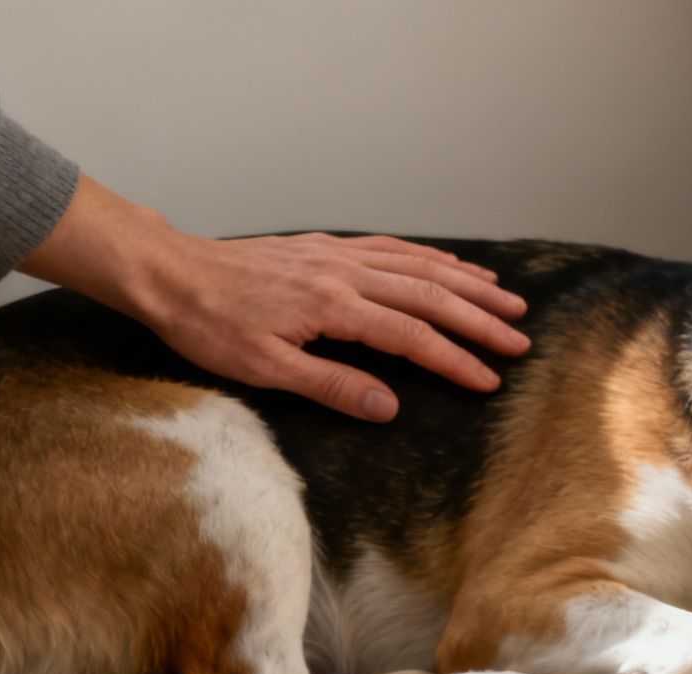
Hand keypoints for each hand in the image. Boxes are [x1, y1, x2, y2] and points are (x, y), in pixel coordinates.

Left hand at [19, 176, 529, 420]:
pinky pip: (391, 247)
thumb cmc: (210, 326)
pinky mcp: (326, 248)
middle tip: (520, 340)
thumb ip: (332, 385)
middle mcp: (345, 274)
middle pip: (429, 296)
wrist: (171, 274)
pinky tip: (450, 265)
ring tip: (505, 300)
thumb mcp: (266, 370)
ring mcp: (338, 255)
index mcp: (335, 307)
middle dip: (479, 320)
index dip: (455, 360)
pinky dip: (429, 256)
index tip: (490, 380)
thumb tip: (389, 408)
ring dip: (466, 284)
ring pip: (418, 266)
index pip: (411, 337)